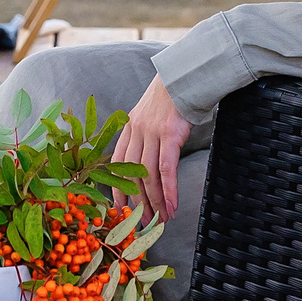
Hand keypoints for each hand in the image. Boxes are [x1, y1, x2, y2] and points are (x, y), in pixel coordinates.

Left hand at [113, 73, 192, 221]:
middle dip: (138, 202)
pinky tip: (172, 206)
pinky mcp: (170, 135)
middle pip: (132, 175)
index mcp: (128, 128)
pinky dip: (169, 191)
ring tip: (162, 220)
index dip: (116, 188)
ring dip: (156, 202)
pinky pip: (166, 170)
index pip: (116, 164)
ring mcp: (152, 133)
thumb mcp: (148, 116)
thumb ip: (143, 136)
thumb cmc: (170, 100)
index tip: (120, 208)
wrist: (185, 78)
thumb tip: (145, 164)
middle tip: (144, 222)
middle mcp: (136, 131)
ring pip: (148, 176)